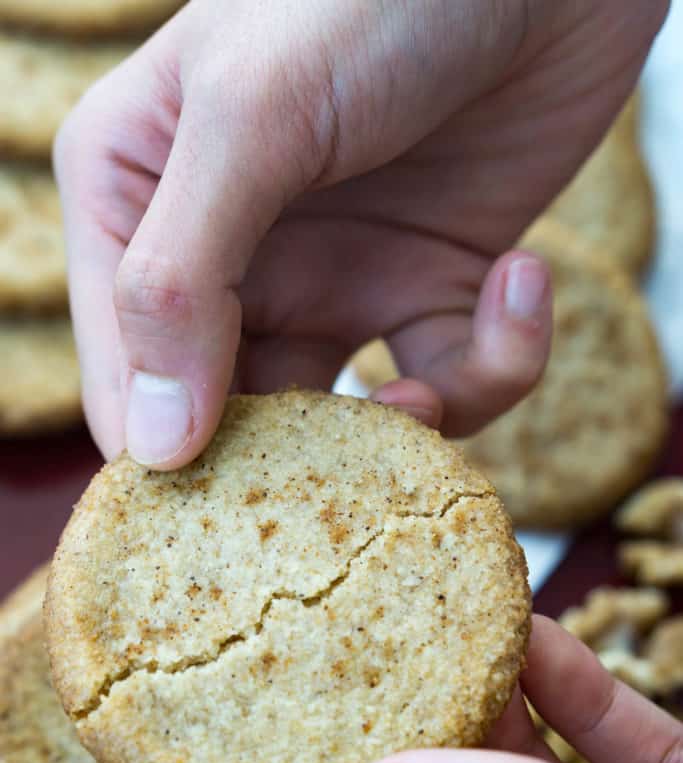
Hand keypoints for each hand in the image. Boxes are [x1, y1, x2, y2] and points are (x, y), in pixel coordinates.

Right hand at [55, 0, 666, 467]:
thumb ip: (182, 276)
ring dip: (401, 430)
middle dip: (293, 463)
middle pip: (231, 417)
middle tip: (343, 482)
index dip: (168, 458)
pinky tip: (520, 279)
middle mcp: (228, 255)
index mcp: (137, 204)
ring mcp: (331, 277)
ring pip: (344, 421)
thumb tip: (153, 441)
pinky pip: (448, 377)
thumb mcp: (255, 116)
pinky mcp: (428, 286)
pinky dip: (496, 361)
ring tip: (429, 390)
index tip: (228, 516)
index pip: (125, 374)